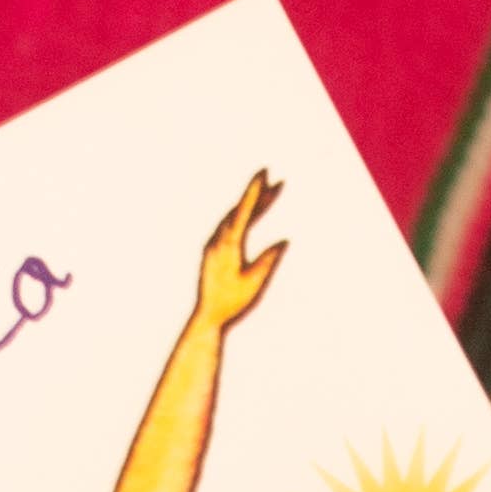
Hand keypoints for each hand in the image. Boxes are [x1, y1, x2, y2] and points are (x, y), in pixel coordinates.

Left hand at [193, 169, 286, 330]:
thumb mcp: (254, 282)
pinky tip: (247, 213)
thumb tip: (283, 241)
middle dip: (257, 195)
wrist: (207, 316)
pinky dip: (240, 216)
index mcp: (228, 246)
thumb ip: (268, 260)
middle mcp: (217, 241)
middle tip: (273, 179)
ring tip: (268, 193)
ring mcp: (212, 245)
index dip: (254, 192)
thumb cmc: (232, 302)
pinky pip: (227, 227)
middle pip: (239, 211)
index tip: (263, 175)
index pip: (243, 212)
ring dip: (250, 205)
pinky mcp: (211, 252)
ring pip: (232, 218)